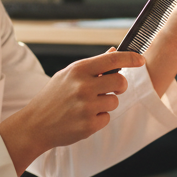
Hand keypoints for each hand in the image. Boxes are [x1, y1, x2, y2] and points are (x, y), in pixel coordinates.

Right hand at [0, 48, 143, 173]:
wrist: (35, 124)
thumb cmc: (53, 97)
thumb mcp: (68, 75)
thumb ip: (93, 65)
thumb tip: (114, 52)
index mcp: (78, 70)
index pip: (112, 59)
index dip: (130, 58)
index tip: (140, 60)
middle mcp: (83, 86)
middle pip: (120, 83)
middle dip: (120, 87)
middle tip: (111, 90)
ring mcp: (86, 107)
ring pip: (114, 102)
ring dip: (106, 104)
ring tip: (88, 106)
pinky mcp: (88, 125)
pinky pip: (106, 118)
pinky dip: (98, 119)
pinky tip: (83, 118)